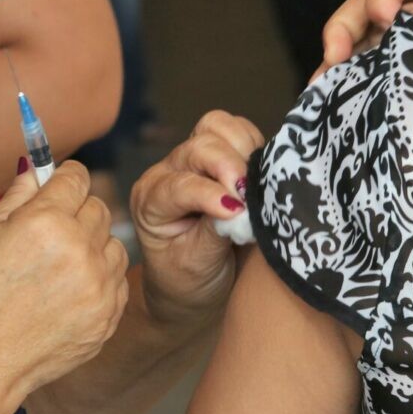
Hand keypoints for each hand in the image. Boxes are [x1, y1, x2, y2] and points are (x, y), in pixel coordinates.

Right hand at [0, 161, 128, 401]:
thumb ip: (17, 197)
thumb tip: (37, 169)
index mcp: (44, 222)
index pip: (77, 177)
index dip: (63, 179)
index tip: (57, 187)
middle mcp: (79, 251)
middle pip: (98, 208)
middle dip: (76, 212)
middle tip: (49, 233)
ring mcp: (98, 288)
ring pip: (113, 244)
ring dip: (92, 246)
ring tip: (58, 267)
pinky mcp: (107, 318)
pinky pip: (117, 280)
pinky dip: (99, 280)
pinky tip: (67, 293)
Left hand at [131, 111, 265, 327]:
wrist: (195, 286)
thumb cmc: (187, 280)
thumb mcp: (196, 265)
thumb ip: (215, 234)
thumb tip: (241, 208)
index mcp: (151, 200)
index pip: (179, 186)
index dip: (209, 194)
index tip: (236, 210)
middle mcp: (169, 172)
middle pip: (198, 146)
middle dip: (228, 166)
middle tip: (249, 196)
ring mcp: (194, 159)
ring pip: (217, 127)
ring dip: (243, 149)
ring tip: (256, 184)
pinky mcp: (222, 154)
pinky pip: (240, 130)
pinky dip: (255, 144)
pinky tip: (261, 174)